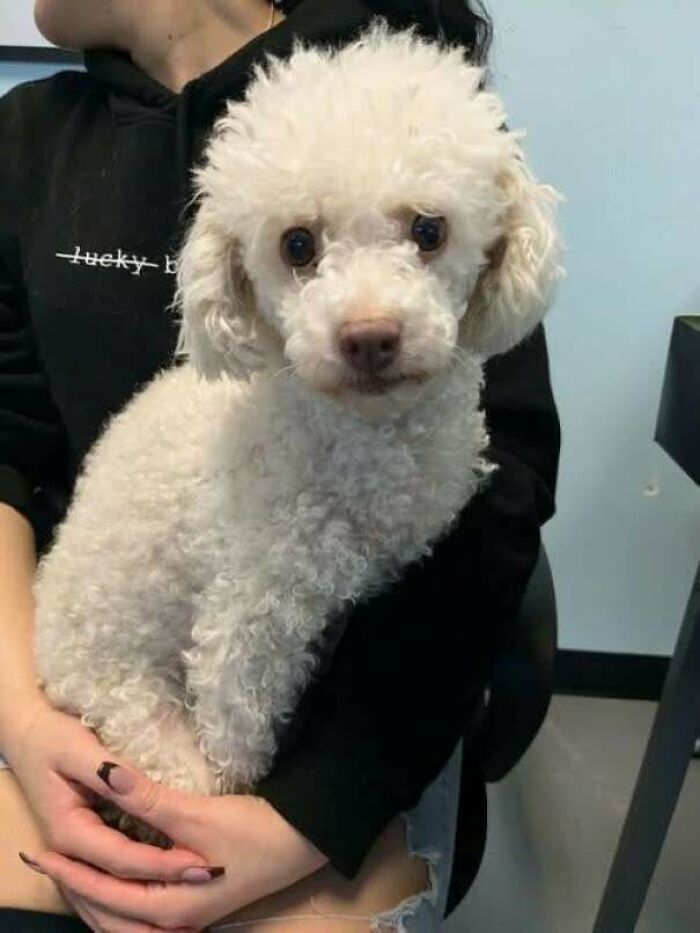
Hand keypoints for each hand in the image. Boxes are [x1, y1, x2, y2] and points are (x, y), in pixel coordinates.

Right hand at [6, 696, 218, 929]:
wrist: (27, 737)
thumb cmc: (52, 738)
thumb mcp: (77, 747)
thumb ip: (106, 770)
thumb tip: (126, 782)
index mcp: (69, 830)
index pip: (122, 858)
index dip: (162, 863)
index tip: (201, 865)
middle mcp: (70, 852)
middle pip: (115, 891)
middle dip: (161, 895)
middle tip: (206, 893)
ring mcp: (73, 856)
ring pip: (105, 905)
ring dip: (141, 919)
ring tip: (186, 926)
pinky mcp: (82, 852)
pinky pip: (102, 894)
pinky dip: (127, 910)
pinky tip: (157, 915)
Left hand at [24, 761, 328, 930]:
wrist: (307, 838)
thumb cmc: (256, 830)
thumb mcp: (198, 814)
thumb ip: (148, 799)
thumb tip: (105, 774)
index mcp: (170, 908)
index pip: (102, 895)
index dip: (69, 871)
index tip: (40, 850)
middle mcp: (175, 923)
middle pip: (108, 919)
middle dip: (76, 889)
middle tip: (48, 860)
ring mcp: (187, 918)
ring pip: (124, 921)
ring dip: (96, 897)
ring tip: (75, 869)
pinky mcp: (197, 904)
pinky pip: (142, 913)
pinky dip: (119, 899)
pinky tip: (117, 875)